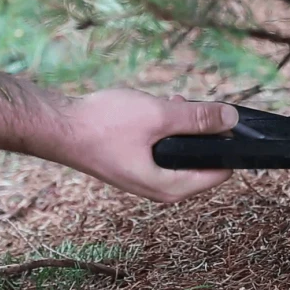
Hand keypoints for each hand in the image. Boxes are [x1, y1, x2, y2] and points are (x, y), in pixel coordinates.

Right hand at [0, 78, 239, 202]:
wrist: (58, 127)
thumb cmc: (104, 125)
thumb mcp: (158, 115)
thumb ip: (196, 118)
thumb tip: (231, 118)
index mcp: (171, 186)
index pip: (220, 172)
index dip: (231, 146)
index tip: (231, 120)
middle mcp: (161, 187)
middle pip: (202, 159)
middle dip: (203, 130)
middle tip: (192, 105)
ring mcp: (147, 176)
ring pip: (183, 149)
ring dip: (183, 124)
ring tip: (170, 102)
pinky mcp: (136, 163)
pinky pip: (164, 146)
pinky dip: (166, 126)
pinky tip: (156, 106)